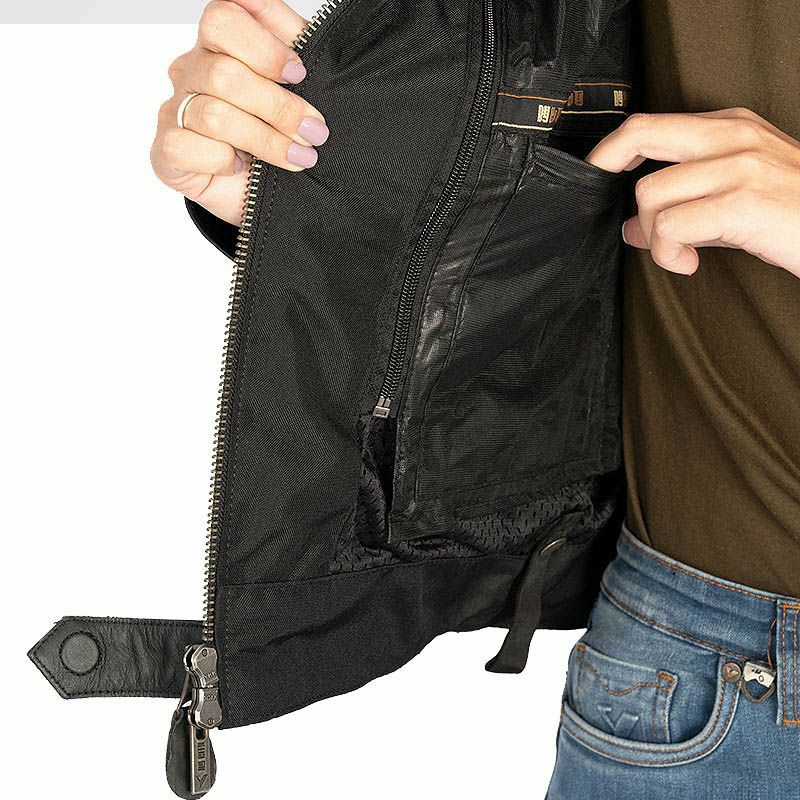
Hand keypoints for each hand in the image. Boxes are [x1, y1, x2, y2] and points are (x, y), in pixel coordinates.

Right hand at [151, 0, 327, 226]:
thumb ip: (293, 40)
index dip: (264, 47)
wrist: (267, 192)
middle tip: (314, 131)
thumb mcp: (298, 83)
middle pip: (224, 75)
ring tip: (300, 157)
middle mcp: (191, 72)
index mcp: (218, 45)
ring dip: (266, 141)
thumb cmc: (281, 132)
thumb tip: (285, 18)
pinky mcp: (166, 152)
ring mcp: (174, 111)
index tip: (298, 73)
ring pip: (213, 115)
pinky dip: (221, 161)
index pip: (223, 19)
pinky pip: (183, 148)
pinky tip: (240, 167)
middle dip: (279, 107)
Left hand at [586, 109, 799, 278]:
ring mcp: (739, 167)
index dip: (612, 150)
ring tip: (676, 252)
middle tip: (609, 205)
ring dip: (652, 234)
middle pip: (641, 133)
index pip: (652, 123)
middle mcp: (733, 137)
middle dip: (606, 169)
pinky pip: (671, 227)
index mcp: (731, 127)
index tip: (598, 177)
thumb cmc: (794, 214)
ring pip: (651, 194)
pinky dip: (668, 254)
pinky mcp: (742, 203)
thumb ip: (684, 206)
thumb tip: (632, 228)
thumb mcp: (738, 197)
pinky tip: (687, 263)